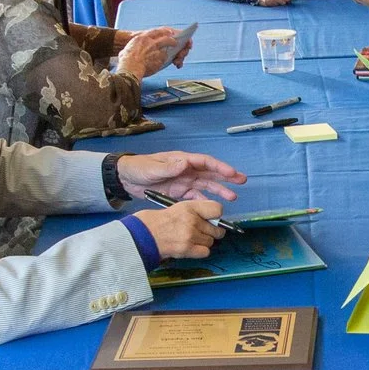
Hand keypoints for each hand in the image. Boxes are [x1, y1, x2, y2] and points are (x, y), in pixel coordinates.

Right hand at [113, 26, 181, 78]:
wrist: (131, 69)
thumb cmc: (126, 61)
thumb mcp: (125, 51)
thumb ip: (130, 50)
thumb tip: (125, 53)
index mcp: (141, 38)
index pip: (155, 31)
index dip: (162, 31)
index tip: (167, 32)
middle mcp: (150, 42)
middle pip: (165, 37)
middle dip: (171, 38)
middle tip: (174, 41)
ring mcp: (156, 50)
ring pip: (167, 47)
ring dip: (171, 47)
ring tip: (173, 49)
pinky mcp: (160, 58)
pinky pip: (165, 58)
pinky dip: (165, 60)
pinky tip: (165, 62)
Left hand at [116, 150, 244, 201]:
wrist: (126, 179)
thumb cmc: (139, 168)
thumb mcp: (152, 168)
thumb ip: (169, 167)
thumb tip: (185, 163)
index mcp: (182, 160)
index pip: (205, 162)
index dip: (219, 167)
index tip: (231, 173)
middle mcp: (187, 170)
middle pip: (210, 173)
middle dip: (226, 176)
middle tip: (242, 180)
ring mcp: (184, 182)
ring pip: (206, 186)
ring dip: (219, 191)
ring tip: (233, 197)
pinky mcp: (180, 193)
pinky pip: (196, 198)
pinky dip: (205, 203)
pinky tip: (214, 209)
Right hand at [135, 200, 225, 257]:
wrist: (144, 235)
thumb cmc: (159, 221)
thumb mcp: (179, 207)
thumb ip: (196, 211)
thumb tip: (214, 219)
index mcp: (190, 207)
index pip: (217, 209)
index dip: (217, 216)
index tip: (212, 219)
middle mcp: (192, 220)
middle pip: (217, 229)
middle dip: (212, 231)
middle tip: (202, 232)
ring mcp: (190, 236)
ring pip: (211, 241)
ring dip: (204, 242)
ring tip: (191, 239)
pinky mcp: (187, 249)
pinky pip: (205, 252)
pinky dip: (200, 251)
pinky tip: (191, 247)